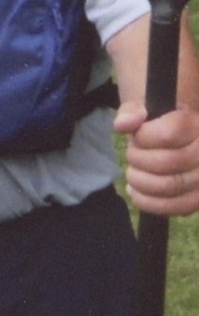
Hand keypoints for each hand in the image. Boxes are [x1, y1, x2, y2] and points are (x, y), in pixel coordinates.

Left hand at [114, 100, 198, 215]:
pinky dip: (147, 202)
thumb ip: (131, 111)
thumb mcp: (144, 108)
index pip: (168, 134)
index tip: (137, 136)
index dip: (143, 137)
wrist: (178, 140)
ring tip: (133, 174)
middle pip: (165, 162)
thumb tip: (123, 124)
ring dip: (139, 181)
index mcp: (194, 124)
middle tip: (132, 156)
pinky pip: (174, 208)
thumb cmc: (157, 122)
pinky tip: (136, 191)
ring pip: (168, 186)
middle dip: (137, 159)